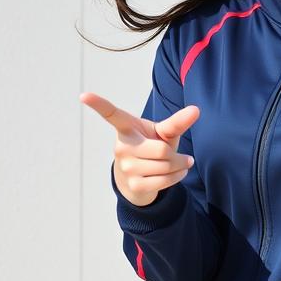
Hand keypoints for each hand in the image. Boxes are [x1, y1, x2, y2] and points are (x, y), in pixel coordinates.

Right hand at [80, 92, 198, 206]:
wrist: (140, 179)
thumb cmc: (152, 147)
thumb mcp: (163, 133)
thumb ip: (177, 122)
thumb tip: (196, 109)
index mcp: (127, 128)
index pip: (112, 115)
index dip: (99, 104)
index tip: (84, 95)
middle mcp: (122, 146)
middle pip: (162, 150)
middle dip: (176, 154)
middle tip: (178, 154)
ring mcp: (126, 167)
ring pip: (165, 166)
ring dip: (180, 166)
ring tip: (179, 164)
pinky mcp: (133, 185)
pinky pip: (164, 181)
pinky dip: (177, 177)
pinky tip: (178, 173)